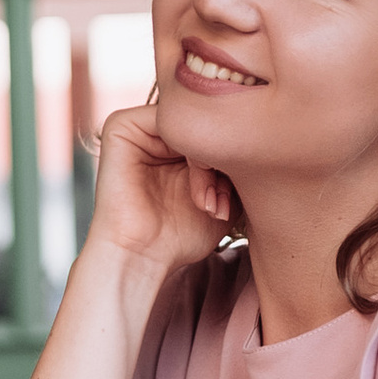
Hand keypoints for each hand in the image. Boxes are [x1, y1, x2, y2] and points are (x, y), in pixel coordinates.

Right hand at [86, 97, 235, 278]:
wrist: (142, 258)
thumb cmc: (180, 235)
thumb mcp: (222, 194)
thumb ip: (236, 160)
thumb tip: (257, 132)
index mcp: (174, 142)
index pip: (217, 125)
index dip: (234, 156)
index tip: (233, 203)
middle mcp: (156, 130)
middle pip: (206, 121)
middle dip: (224, 161)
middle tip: (221, 206)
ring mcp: (137, 126)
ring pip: (191, 122)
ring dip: (209, 162)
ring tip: (208, 205)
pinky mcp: (120, 127)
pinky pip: (167, 120)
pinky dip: (190, 152)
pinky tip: (195, 190)